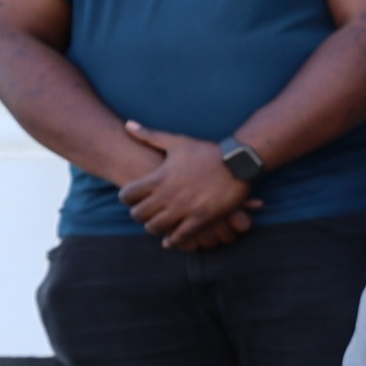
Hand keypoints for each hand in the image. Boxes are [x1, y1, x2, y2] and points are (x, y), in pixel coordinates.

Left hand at [117, 123, 252, 249]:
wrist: (239, 162)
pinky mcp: (202, 218)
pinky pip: (181, 236)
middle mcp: (168, 195)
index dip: (127, 198)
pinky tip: (171, 241)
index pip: (127, 195)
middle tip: (145, 214)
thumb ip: (149, 135)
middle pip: (138, 215)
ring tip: (158, 226)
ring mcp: (184, 208)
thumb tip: (128, 125)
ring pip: (156, 228)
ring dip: (154, 228)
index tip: (133, 198)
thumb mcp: (177, 141)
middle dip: (139, 215)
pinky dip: (174, 241)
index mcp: (159, 177)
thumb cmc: (207, 152)